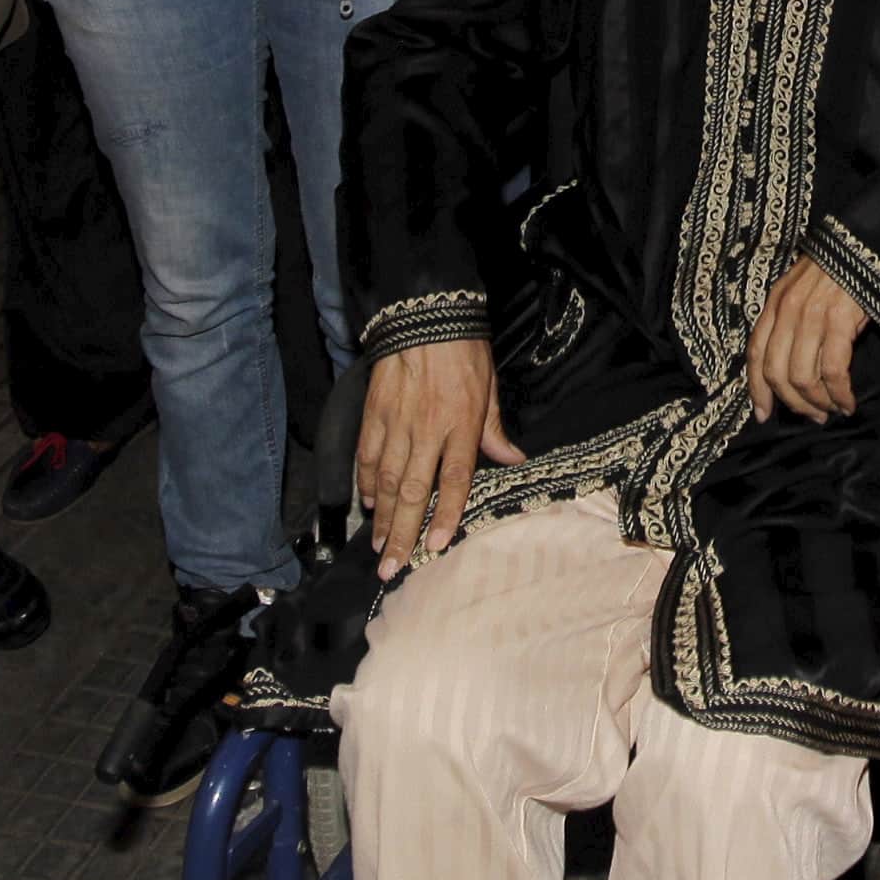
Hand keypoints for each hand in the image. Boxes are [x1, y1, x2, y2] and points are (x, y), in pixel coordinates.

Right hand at [357, 337, 524, 577]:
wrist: (426, 313)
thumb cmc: (465, 351)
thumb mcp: (490, 387)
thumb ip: (494, 430)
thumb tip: (513, 460)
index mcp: (461, 423)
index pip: (453, 479)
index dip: (446, 515)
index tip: (436, 545)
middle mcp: (427, 428)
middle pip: (413, 490)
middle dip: (402, 533)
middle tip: (392, 566)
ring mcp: (397, 421)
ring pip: (385, 479)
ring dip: (381, 517)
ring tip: (379, 546)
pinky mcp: (375, 412)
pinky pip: (367, 454)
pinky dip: (365, 481)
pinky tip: (367, 503)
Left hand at [747, 257, 868, 424]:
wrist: (868, 245)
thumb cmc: (839, 271)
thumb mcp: (802, 288)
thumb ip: (790, 320)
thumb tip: (790, 367)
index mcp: (775, 302)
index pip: (755, 353)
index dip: (756, 389)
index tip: (763, 414)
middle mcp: (787, 310)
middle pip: (777, 372)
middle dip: (793, 403)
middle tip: (812, 417)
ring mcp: (812, 315)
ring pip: (802, 376)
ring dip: (818, 403)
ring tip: (832, 411)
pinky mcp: (839, 320)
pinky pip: (833, 370)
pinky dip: (840, 394)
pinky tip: (848, 402)